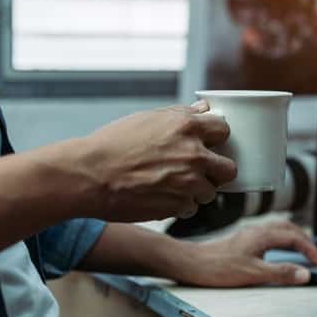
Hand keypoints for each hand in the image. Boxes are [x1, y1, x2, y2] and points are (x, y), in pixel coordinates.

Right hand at [75, 101, 236, 221]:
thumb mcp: (147, 118)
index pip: (224, 130)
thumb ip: (181, 114)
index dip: (215, 138)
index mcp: (187, 126)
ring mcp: (188, 182)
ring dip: (196, 191)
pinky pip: (191, 208)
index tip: (208, 144)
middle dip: (216, 171)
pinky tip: (160, 196)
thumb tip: (205, 108)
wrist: (88, 175)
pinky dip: (180, 205)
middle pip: (229, 168)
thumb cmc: (112, 145)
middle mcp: (193, 154)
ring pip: (210, 192)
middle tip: (198, 171)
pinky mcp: (178, 205)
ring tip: (172, 185)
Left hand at [177, 222, 316, 286]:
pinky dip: (281, 239)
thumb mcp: (253, 274)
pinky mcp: (242, 239)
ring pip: (279, 228)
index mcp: (263, 235)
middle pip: (289, 228)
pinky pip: (269, 233)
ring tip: (301, 249)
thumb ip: (280, 274)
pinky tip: (276, 250)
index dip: (310, 249)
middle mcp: (257, 230)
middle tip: (314, 255)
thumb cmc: (218, 268)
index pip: (295, 238)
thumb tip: (305, 274)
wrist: (191, 264)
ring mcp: (249, 233)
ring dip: (294, 237)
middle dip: (305, 240)